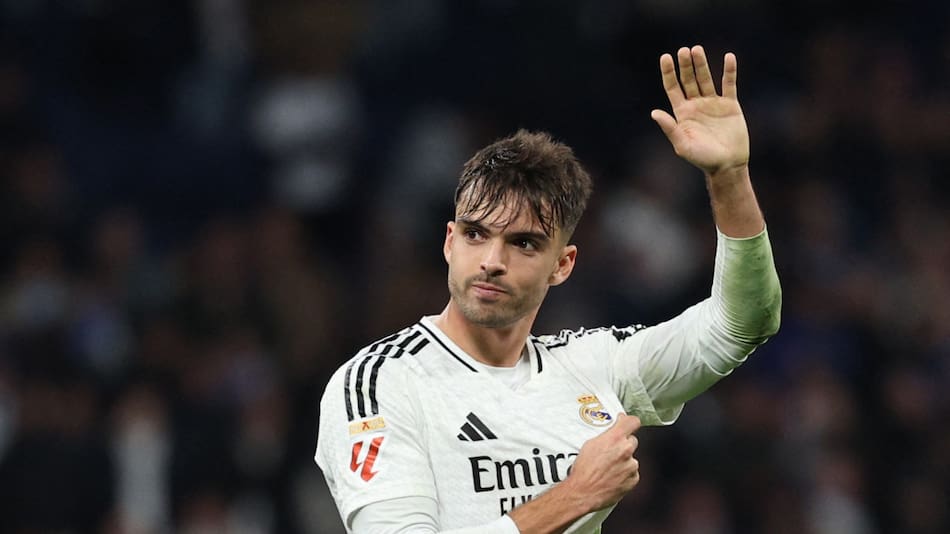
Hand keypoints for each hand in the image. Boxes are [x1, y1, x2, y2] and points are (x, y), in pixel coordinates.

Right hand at [563, 413, 641, 511]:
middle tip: (611, 452)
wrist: (583, 492)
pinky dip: (625, 474)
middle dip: (623, 445)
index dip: (629, 421)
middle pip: (632, 441)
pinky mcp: (633, 479)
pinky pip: (632, 473)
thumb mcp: (589, 445)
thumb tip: (610, 433)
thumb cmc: (583, 471)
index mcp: (614, 438)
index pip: (632, 422)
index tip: (627, 422)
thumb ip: (605, 436)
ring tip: (608, 468)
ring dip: (623, 461)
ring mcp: (631, 465)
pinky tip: (612, 476)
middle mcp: (626, 450)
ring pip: (631, 459)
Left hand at [651, 45, 749, 175]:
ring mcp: (713, 103)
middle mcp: (696, 105)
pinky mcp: (730, 105)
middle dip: (685, 65)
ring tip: (696, 50)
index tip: (665, 57)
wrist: (727, 165)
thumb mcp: (682, 145)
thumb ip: (670, 128)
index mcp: (682, 113)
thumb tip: (654, 112)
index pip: (673, 88)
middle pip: (688, 80)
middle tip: (683, 50)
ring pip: (705, 79)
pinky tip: (729, 57)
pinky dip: (729, 71)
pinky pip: (729, 84)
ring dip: (701, 64)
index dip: (669, 72)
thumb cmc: (702, 158)